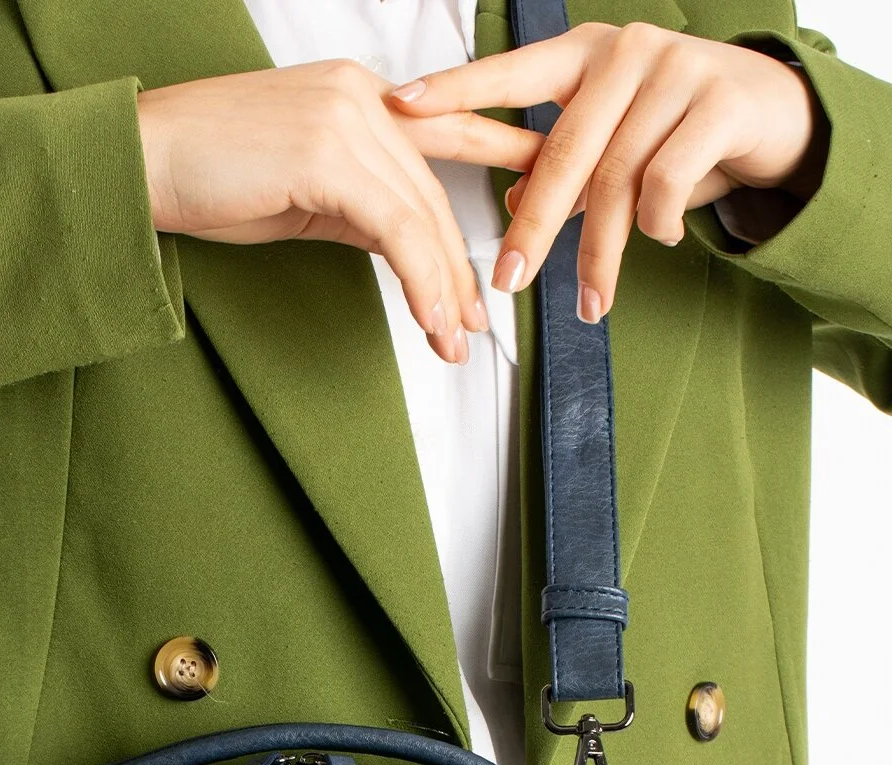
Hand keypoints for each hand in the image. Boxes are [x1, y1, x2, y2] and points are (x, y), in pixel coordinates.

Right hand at [137, 62, 534, 361]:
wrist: (142, 160)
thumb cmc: (207, 176)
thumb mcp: (301, 192)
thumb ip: (357, 205)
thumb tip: (400, 246)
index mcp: (358, 94)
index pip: (439, 141)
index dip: (490, 179)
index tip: (529, 214)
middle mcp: (362, 95)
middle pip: (431, 192)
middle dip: (458, 267)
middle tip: (475, 323)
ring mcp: (346, 119)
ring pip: (420, 215)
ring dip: (443, 288)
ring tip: (455, 340)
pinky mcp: (326, 155)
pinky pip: (394, 229)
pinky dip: (418, 281)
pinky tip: (431, 320)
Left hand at [389, 21, 828, 320]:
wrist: (775, 109)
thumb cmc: (678, 128)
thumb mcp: (615, 145)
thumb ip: (564, 168)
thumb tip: (512, 207)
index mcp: (584, 54)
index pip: (510, 71)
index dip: (456, 89)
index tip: (401, 106)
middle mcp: (625, 51)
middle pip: (564, 152)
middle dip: (535, 228)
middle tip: (509, 282)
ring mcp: (674, 70)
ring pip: (618, 179)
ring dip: (602, 252)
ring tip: (592, 302)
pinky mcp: (719, 100)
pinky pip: (668, 182)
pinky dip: (658, 225)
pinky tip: (663, 238)